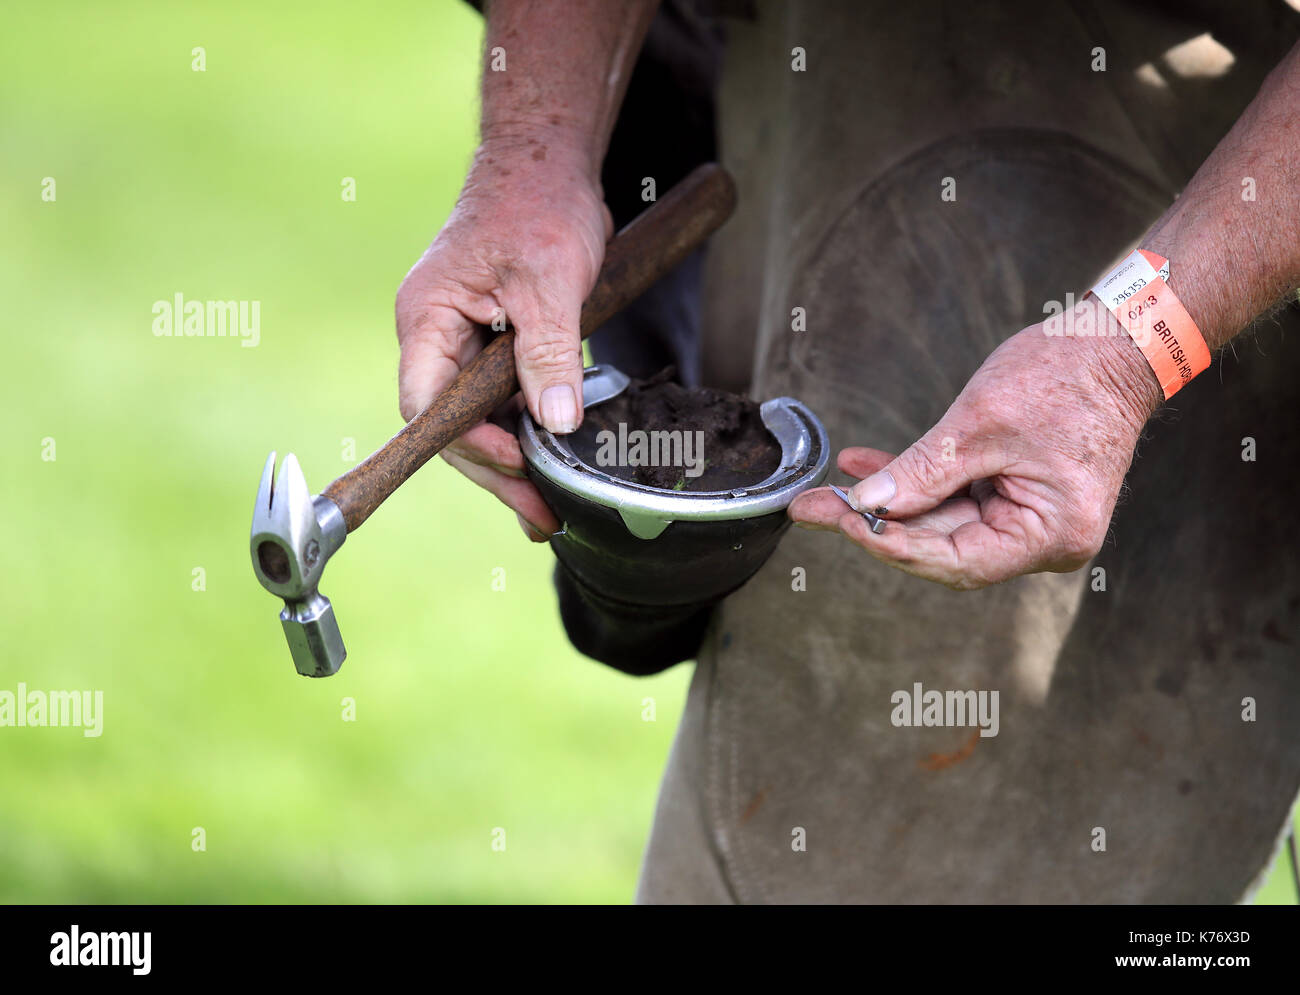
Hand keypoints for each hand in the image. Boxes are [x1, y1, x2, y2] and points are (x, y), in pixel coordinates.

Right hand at [395, 134, 612, 540]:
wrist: (547, 165)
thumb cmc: (537, 207)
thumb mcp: (548, 282)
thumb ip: (549, 352)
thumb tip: (557, 421)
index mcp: (427, 319)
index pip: (427, 403)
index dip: (468, 443)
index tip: (518, 462)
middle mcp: (437, 338)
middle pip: (453, 424)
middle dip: (497, 472)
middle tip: (540, 515)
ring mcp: (464, 343)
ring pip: (479, 419)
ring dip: (513, 462)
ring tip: (548, 507)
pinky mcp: (493, 344)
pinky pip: (501, 401)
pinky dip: (525, 432)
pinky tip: (548, 464)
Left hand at [788, 298, 1163, 588]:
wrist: (1116, 340)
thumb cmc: (1066, 376)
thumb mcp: (980, 424)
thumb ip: (922, 471)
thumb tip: (867, 506)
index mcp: (1049, 534)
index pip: (954, 562)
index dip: (892, 547)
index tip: (842, 522)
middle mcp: (1042, 538)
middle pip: (941, 545)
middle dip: (874, 524)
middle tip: (810, 508)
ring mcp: (1029, 517)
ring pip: (941, 520)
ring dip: (887, 502)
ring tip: (826, 491)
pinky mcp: (1015, 493)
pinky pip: (954, 497)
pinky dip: (914, 482)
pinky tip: (865, 468)